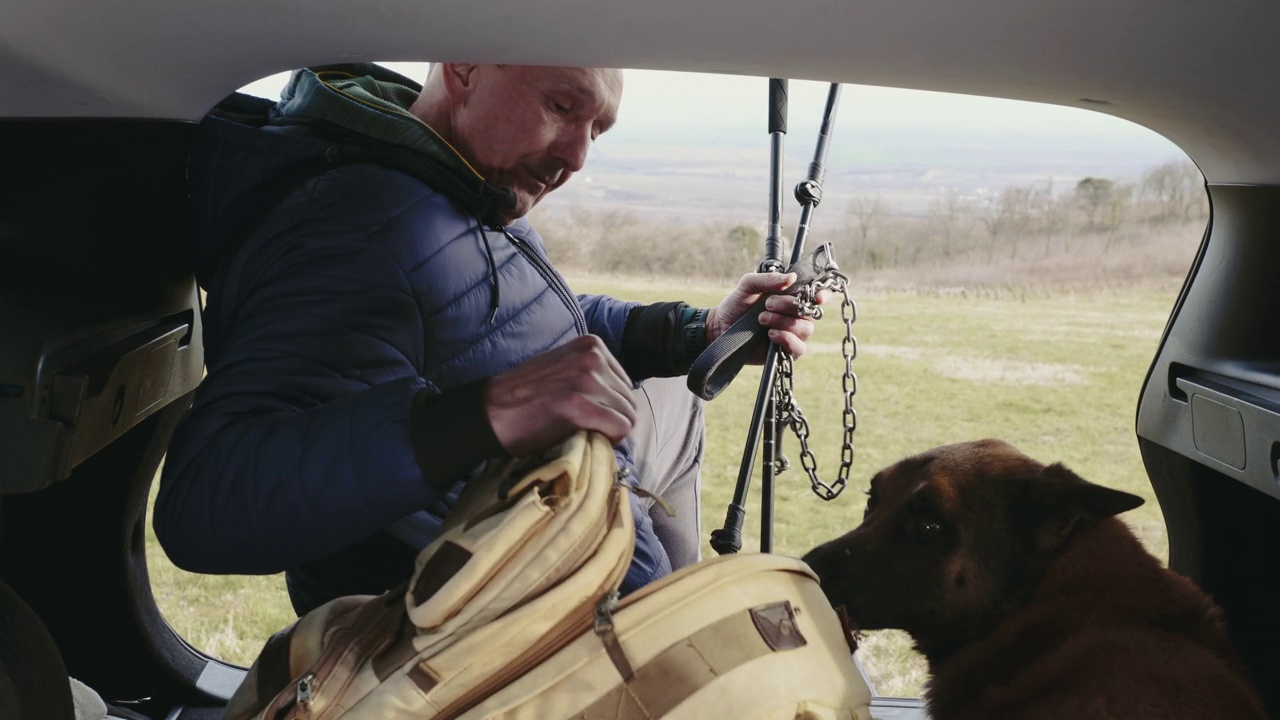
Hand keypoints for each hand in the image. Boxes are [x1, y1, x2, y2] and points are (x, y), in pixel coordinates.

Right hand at [486, 335, 637, 455]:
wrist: (491, 411)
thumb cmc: (525, 395)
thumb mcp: (564, 368)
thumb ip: (592, 373)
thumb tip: (620, 397)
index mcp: (591, 345)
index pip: (626, 383)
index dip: (612, 405)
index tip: (592, 415)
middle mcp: (593, 357)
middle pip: (629, 400)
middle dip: (613, 419)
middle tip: (587, 428)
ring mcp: (587, 380)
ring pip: (628, 416)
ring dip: (610, 430)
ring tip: (583, 432)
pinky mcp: (581, 406)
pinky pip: (620, 428)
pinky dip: (609, 439)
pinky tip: (588, 438)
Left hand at [706, 271, 829, 360]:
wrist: (720, 327)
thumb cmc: (737, 305)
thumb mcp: (748, 285)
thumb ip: (768, 279)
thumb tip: (792, 277)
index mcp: (792, 297)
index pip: (818, 296)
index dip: (823, 295)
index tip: (817, 297)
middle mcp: (797, 316)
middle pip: (810, 312)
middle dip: (789, 306)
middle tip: (767, 304)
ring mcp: (793, 335)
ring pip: (806, 329)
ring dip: (784, 322)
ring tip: (762, 319)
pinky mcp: (787, 352)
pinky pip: (799, 348)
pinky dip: (786, 339)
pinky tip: (770, 334)